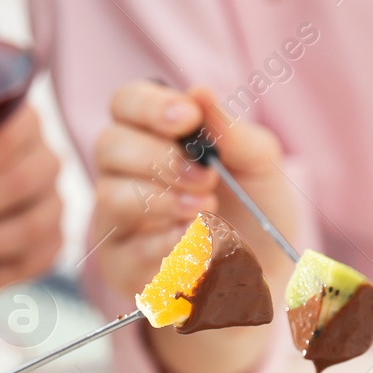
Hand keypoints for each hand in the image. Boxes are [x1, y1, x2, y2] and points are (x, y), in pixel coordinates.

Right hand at [88, 82, 297, 372]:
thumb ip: (235, 134)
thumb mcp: (262, 170)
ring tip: (206, 212)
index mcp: (155, 136)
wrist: (262, 281)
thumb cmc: (256, 215)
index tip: (187, 120)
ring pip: (113, 197)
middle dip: (160, 158)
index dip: (149, 106)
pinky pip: (128, 249)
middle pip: (110, 145)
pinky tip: (194, 245)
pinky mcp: (122, 265)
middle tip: (207, 179)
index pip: (126, 103)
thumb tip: (201, 92)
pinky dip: (165, 244)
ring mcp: (119, 220)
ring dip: (163, 201)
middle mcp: (126, 173)